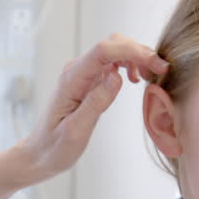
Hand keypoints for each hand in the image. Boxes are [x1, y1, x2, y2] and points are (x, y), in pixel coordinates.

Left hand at [13, 33, 168, 184]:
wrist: (38, 154)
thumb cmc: (53, 148)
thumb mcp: (75, 132)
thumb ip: (95, 103)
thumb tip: (117, 76)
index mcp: (71, 80)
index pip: (104, 51)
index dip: (133, 51)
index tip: (157, 65)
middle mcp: (75, 71)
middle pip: (112, 44)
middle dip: (139, 51)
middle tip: (161, 71)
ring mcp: (81, 74)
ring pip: (114, 50)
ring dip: (136, 57)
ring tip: (151, 76)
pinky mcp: (86, 81)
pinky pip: (110, 63)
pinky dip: (129, 65)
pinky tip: (135, 80)